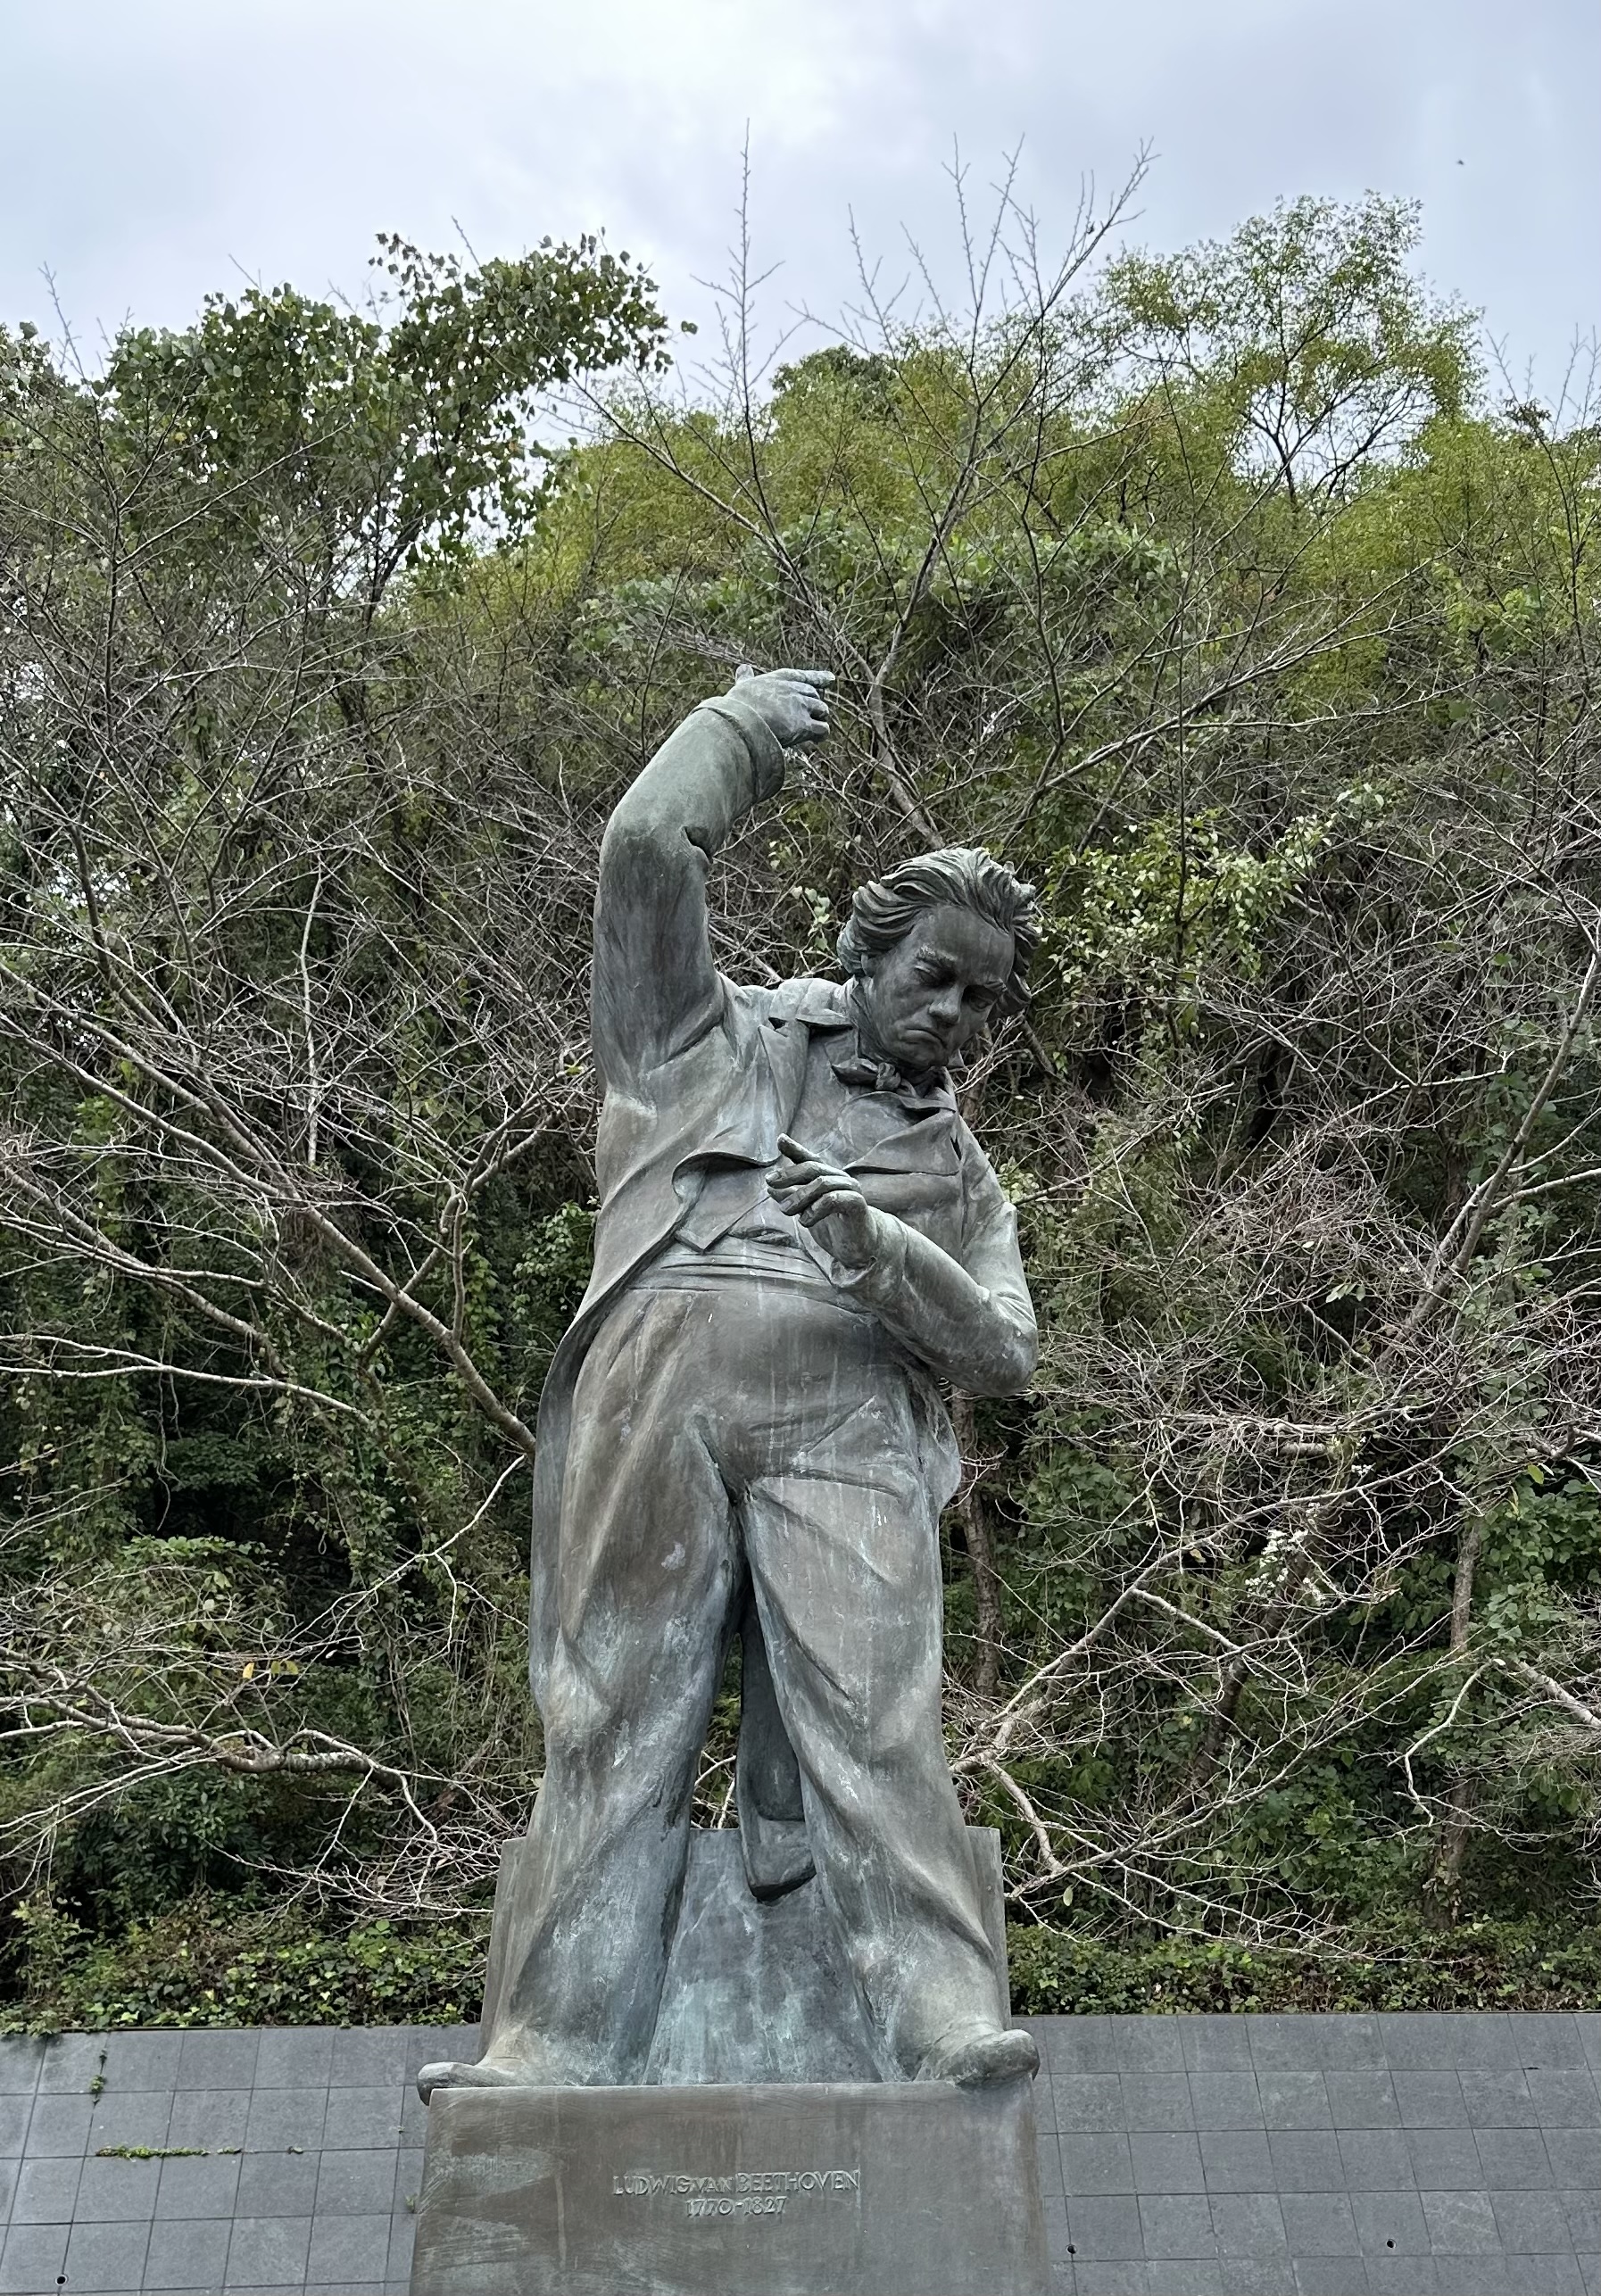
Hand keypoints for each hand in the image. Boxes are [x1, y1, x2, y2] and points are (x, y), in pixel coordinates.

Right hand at [727, 664, 832, 748]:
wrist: (741, 721)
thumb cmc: (737, 706)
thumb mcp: (743, 687)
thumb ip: (746, 678)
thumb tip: (743, 668)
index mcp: (780, 679)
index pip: (804, 676)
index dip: (819, 678)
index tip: (831, 678)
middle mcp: (794, 690)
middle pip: (815, 695)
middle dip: (814, 705)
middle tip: (812, 716)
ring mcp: (801, 706)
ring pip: (822, 710)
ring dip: (819, 719)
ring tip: (814, 730)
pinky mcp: (804, 725)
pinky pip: (822, 729)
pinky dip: (821, 734)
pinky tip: (817, 739)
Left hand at [767, 1134, 877, 1268]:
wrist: (859, 1248)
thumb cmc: (833, 1227)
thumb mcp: (806, 1211)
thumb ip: (791, 1198)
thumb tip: (770, 1188)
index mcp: (828, 1178)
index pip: (810, 1159)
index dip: (795, 1149)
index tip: (780, 1139)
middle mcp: (840, 1178)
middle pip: (812, 1168)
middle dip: (789, 1174)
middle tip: (769, 1183)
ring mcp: (850, 1189)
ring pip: (821, 1183)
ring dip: (799, 1196)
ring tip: (785, 1211)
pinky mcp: (857, 1204)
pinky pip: (833, 1199)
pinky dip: (815, 1209)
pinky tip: (805, 1220)